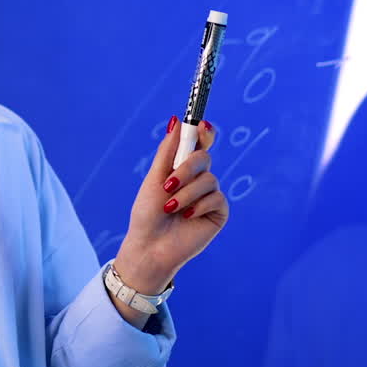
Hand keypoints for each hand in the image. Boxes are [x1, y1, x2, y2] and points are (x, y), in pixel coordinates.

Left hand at [114, 117, 227, 295]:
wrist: (150, 246)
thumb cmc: (147, 213)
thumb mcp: (155, 178)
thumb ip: (168, 151)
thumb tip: (176, 120)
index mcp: (181, 167)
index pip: (198, 143)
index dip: (203, 131)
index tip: (201, 124)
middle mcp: (197, 178)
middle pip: (204, 156)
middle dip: (187, 167)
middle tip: (168, 182)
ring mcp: (209, 195)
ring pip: (209, 179)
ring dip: (186, 193)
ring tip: (170, 207)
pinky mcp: (218, 212)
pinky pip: (216, 198)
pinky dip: (198, 205)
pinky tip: (186, 217)